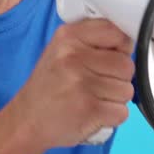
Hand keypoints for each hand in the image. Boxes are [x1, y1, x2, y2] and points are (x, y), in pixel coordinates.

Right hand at [10, 18, 135, 148]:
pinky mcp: (89, 108)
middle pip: (126, 65)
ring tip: (91, 99)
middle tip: (95, 85)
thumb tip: (128, 42)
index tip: (110, 59)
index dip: (120, 49)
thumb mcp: (60, 51)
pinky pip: (122, 111)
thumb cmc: (47, 87)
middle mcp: (74, 56)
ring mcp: (82, 83)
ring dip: (114, 99)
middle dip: (118, 78)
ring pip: (127, 90)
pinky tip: (92, 113)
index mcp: (68, 36)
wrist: (26, 121)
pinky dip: (111, 117)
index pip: (116, 32)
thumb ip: (91, 41)